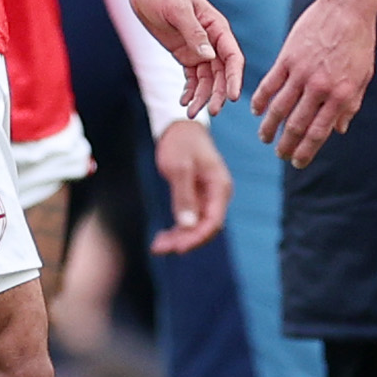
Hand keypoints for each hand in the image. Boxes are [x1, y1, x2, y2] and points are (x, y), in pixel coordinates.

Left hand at [126, 0, 240, 117]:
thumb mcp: (177, 10)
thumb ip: (194, 33)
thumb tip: (209, 57)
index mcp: (217, 27)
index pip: (232, 56)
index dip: (234, 77)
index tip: (233, 97)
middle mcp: (212, 41)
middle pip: (221, 72)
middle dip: (217, 93)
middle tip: (211, 111)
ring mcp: (198, 48)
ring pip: (206, 79)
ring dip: (201, 96)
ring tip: (191, 113)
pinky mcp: (184, 53)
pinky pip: (191, 77)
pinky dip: (189, 90)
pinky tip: (184, 102)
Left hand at [149, 120, 230, 252]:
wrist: (180, 128)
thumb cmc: (181, 143)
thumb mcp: (179, 167)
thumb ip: (184, 196)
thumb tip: (187, 225)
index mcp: (220, 187)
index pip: (213, 221)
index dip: (197, 238)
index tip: (178, 248)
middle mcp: (218, 195)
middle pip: (206, 228)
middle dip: (185, 241)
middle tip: (159, 248)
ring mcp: (208, 197)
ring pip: (197, 226)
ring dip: (179, 238)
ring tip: (157, 246)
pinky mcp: (198, 197)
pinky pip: (191, 219)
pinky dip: (178, 230)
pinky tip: (162, 237)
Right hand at [253, 0, 376, 166]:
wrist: (347, 9)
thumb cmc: (358, 43)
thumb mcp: (362, 77)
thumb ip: (350, 105)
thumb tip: (339, 130)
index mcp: (341, 96)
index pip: (319, 132)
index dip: (307, 151)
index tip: (298, 162)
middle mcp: (320, 88)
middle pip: (297, 125)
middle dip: (287, 145)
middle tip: (280, 155)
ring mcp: (301, 73)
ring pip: (279, 108)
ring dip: (269, 127)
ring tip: (265, 138)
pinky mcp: (287, 59)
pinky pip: (269, 85)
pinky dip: (260, 100)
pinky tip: (256, 112)